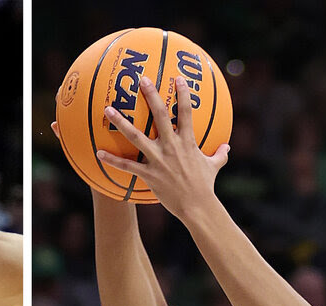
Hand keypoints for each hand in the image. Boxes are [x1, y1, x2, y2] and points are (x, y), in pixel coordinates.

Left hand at [97, 76, 229, 219]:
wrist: (197, 206)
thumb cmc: (205, 186)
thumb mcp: (215, 166)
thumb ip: (220, 154)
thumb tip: (227, 147)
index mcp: (188, 141)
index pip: (186, 111)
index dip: (182, 93)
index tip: (177, 78)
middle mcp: (172, 146)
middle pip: (159, 115)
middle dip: (151, 95)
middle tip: (142, 79)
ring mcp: (158, 159)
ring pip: (136, 136)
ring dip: (121, 122)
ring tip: (108, 109)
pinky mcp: (149, 175)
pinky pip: (127, 166)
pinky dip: (112, 160)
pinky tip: (98, 153)